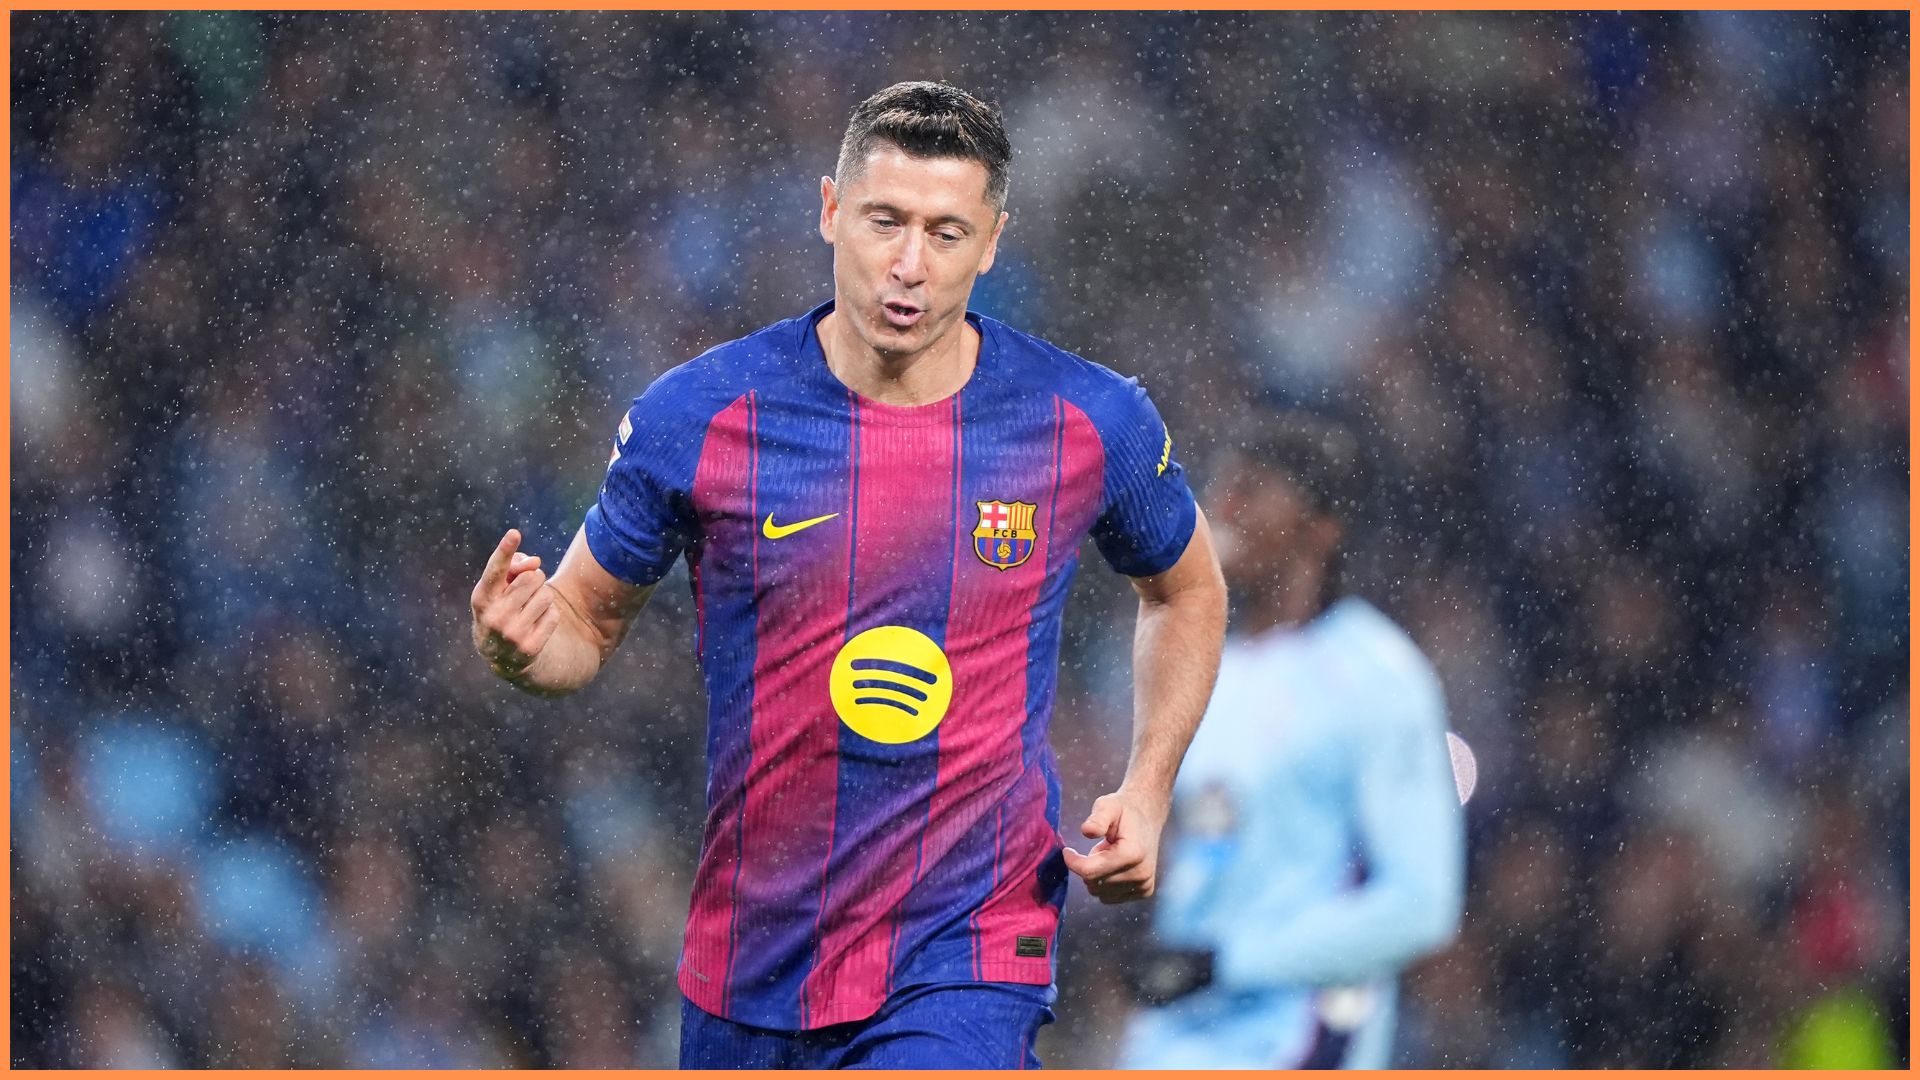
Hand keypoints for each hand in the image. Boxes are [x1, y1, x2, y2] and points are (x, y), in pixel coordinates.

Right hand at [470, 529, 559, 678]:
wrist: (501, 655)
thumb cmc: (501, 608)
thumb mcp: (499, 589)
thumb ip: (513, 567)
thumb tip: (535, 562)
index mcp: (482, 597)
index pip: (496, 569)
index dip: (505, 550)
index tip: (514, 533)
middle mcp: (494, 616)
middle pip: (531, 577)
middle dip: (534, 579)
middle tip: (527, 590)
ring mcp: (512, 633)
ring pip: (546, 594)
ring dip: (543, 596)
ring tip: (530, 607)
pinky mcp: (530, 646)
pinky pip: (553, 614)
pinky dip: (549, 613)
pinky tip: (536, 622)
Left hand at [1060, 789, 1168, 904]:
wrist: (1148, 817)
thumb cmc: (1125, 810)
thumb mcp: (1108, 805)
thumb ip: (1098, 818)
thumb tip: (1086, 831)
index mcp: (1131, 854)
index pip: (1090, 871)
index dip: (1073, 862)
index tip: (1067, 851)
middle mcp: (1141, 874)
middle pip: (1094, 883)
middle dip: (1088, 866)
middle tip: (1098, 848)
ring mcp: (1144, 885)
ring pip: (1100, 893)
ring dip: (1097, 875)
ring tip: (1108, 856)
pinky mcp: (1145, 891)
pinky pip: (1111, 897)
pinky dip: (1105, 884)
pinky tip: (1115, 867)